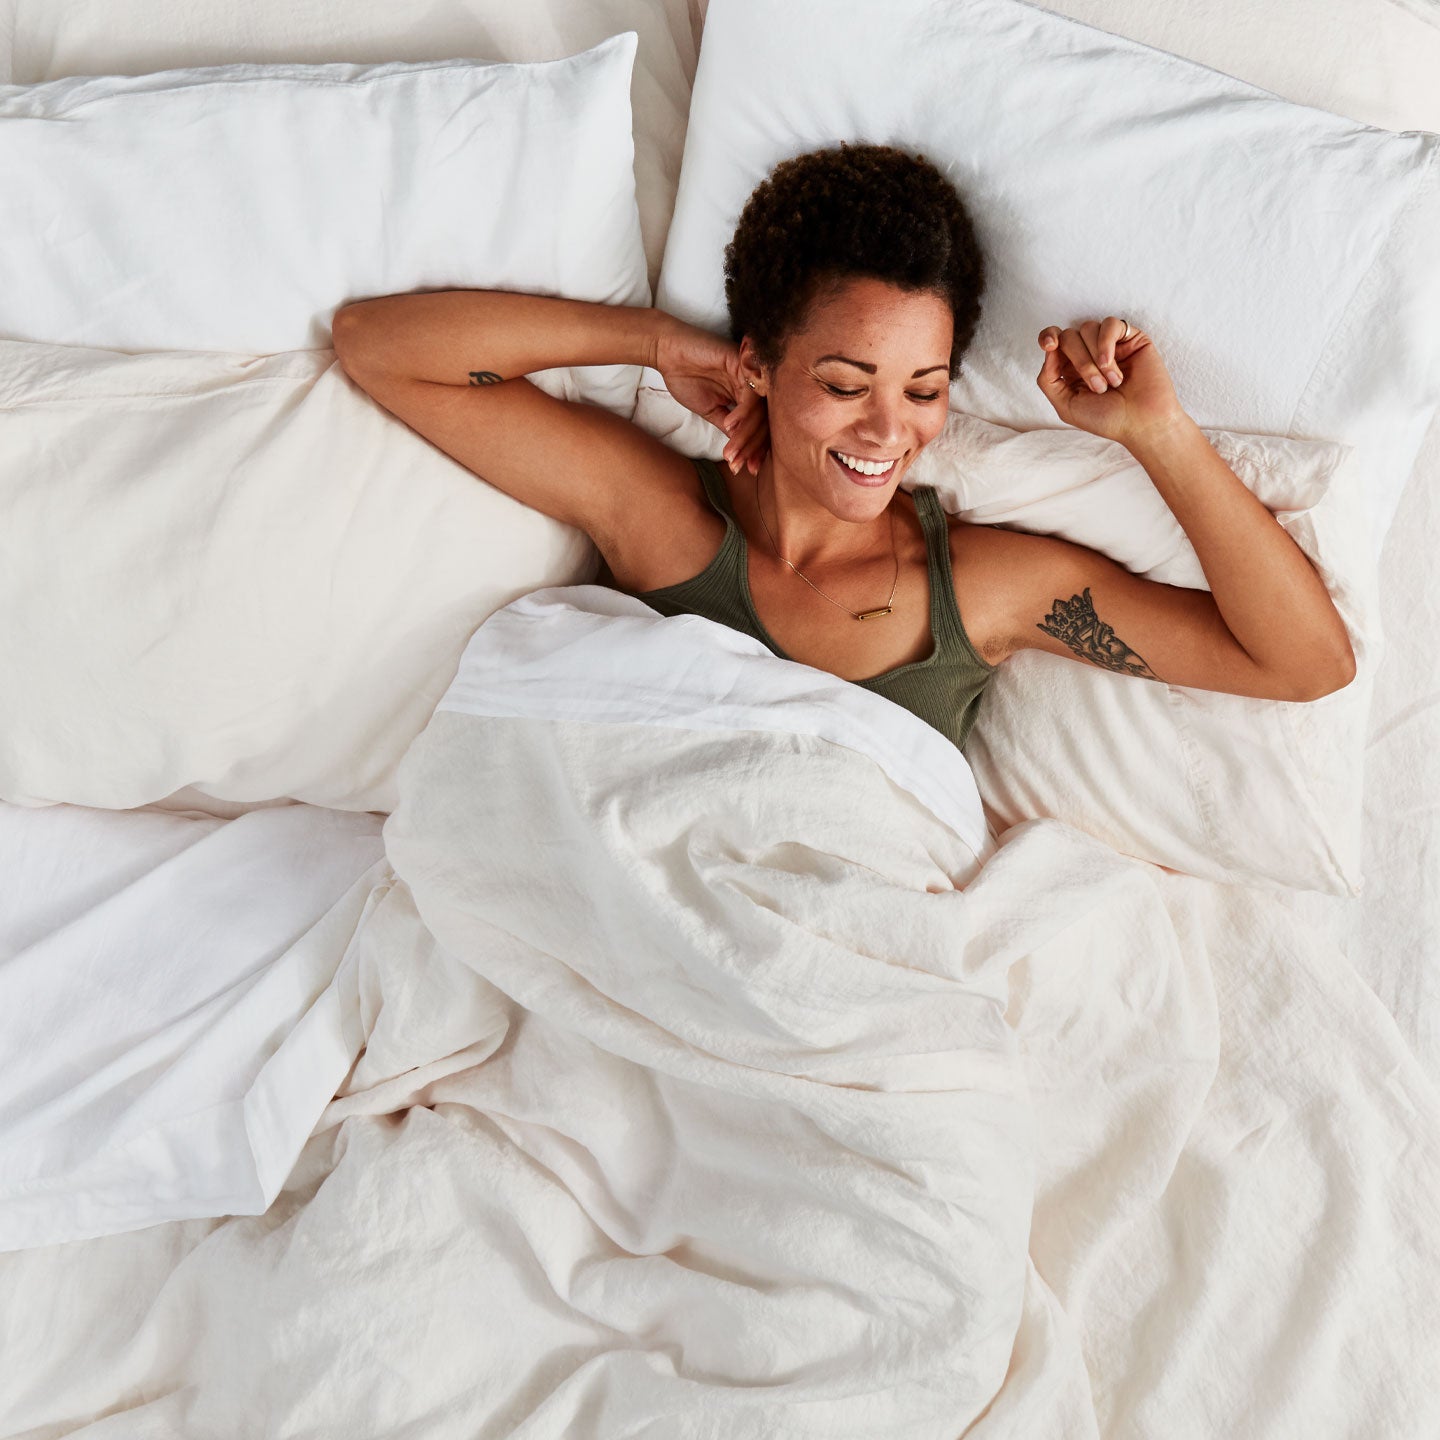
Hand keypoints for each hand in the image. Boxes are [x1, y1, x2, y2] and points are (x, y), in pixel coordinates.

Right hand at [654, 317, 769, 474]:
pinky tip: (729, 426)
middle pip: (763, 420)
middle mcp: (752, 384)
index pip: (758, 425)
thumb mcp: (709, 410)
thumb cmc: (686, 378)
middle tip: (741, 466)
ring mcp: (749, 373)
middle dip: (752, 447)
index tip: (748, 469)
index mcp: (746, 395)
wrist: (668, 353)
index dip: (755, 448)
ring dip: (745, 434)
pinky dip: (742, 412)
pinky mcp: (742, 362)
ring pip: (758, 410)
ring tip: (732, 453)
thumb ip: (727, 426)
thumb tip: (741, 449)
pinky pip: (749, 393)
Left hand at [1036, 317, 1184, 447]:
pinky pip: (1110, 324)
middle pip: (1068, 336)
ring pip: (1087, 328)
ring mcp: (1110, 344)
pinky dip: (1106, 345)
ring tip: (1111, 383)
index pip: (1054, 340)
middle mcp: (1089, 353)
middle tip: (1098, 387)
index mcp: (1071, 368)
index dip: (1047, 336)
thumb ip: (1049, 379)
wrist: (1142, 422)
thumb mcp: (1066, 405)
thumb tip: (1049, 349)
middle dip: (1079, 362)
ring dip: (1094, 358)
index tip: (1049, 345)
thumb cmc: (1107, 419)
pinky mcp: (1131, 337)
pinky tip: (1112, 366)